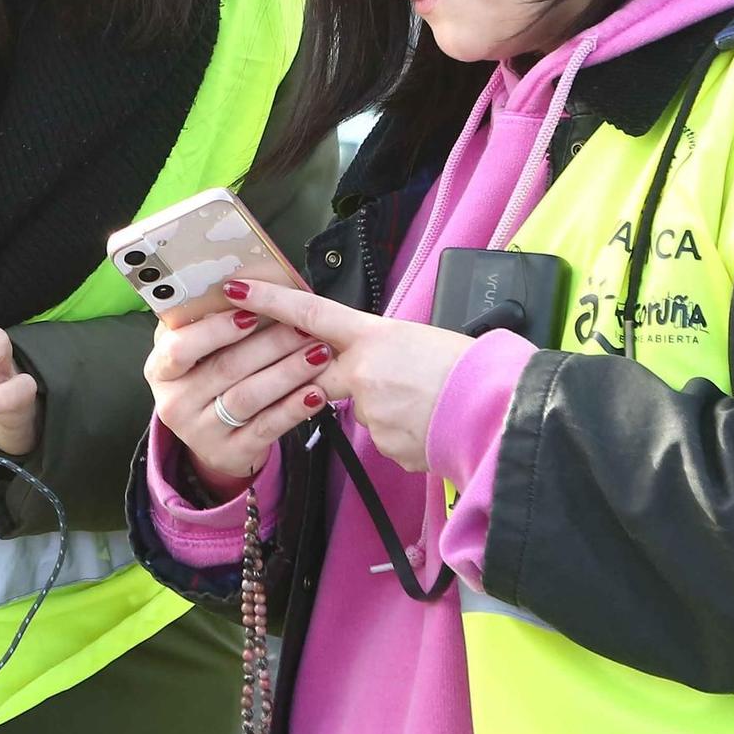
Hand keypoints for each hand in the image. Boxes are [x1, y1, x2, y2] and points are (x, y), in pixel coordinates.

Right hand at [145, 302, 326, 495]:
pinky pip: (266, 428)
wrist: (211, 436)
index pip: (179, 348)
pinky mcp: (230, 453)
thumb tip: (245, 282)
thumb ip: (209, 319)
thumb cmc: (208, 376)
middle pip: (224, 369)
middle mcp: (174, 402)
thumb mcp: (197, 350)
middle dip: (269, 344)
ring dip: (287, 372)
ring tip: (318, 353)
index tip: (250, 312)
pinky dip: (293, 408)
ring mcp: (200, 432)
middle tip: (304, 327)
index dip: (215, 329)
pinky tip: (316, 392)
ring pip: (248, 397)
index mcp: (161, 368)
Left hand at [223, 280, 475, 472]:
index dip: (269, 300)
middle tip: (376, 376)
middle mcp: (362, 373)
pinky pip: (388, 439)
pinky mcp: (384, 446)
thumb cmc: (473, 368)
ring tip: (434, 404)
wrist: (499, 412)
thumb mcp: (421, 342)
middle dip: (328, 379)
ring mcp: (371, 412)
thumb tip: (375, 376)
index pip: (309, 313)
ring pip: (366, 412)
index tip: (234, 288)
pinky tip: (435, 426)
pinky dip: (409, 435)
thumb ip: (383, 354)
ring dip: (393, 411)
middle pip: (321, 376)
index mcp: (373, 335)